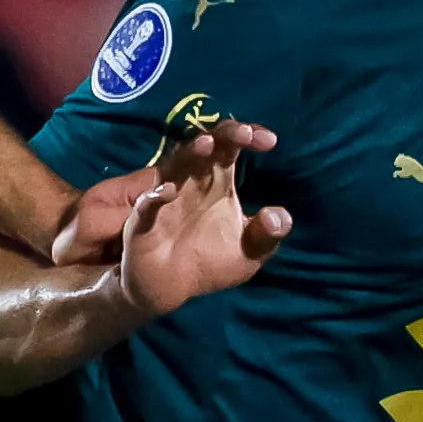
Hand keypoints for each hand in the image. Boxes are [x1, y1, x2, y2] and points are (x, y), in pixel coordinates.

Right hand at [83, 122, 284, 318]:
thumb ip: (268, 236)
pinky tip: (169, 192)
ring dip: (191, 151)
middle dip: (225, 133)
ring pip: (176, 162)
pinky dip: (155, 195)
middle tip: (244, 134)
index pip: (232, 145)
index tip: (270, 141)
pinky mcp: (145, 219)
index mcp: (218, 179)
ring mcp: (166, 195)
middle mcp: (192, 179)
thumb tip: (278, 216)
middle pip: (207, 142)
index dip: (250, 135)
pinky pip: (147, 202)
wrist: (169, 288)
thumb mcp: (249, 253)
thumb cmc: (209, 262)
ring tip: (208, 145)